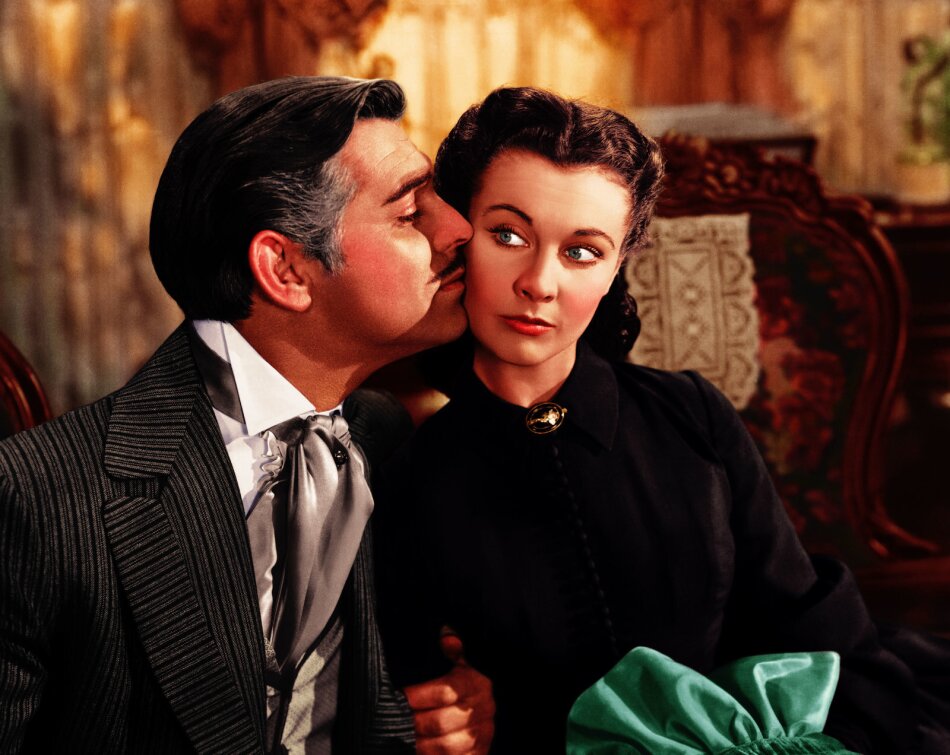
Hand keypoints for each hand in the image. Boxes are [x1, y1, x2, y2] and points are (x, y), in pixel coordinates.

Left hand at [403, 630, 494, 754]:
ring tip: (400, 739)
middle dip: (414, 723)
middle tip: (394, 721)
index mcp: (477, 683)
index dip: (417, 696)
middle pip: (441, 722)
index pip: (444, 691)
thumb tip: (446, 635)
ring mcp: (482, 735)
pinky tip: (416, 752)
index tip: (399, 697)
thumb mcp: (459, 664)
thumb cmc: (462, 685)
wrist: (481, 714)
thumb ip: (453, 651)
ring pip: (445, 747)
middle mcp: (484, 710)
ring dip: (419, 745)